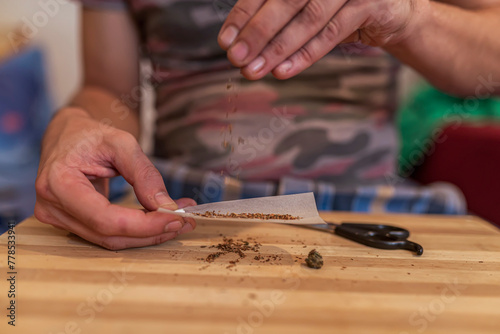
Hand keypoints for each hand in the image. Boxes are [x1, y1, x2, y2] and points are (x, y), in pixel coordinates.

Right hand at [35, 108, 195, 249]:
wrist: (66, 136)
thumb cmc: (90, 135)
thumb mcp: (122, 143)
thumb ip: (144, 174)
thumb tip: (166, 207)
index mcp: (59, 182)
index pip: (105, 218)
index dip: (144, 225)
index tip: (176, 218)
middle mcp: (52, 206)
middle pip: (109, 235)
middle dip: (151, 232)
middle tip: (184, 221)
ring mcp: (57, 218)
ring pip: (109, 241)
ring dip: (147, 235)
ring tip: (177, 220)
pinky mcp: (69, 223)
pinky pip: (105, 235)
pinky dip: (135, 231)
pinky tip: (157, 221)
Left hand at [218, 0, 427, 79]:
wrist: (390, 10)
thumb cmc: (339, 8)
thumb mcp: (307, 6)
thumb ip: (279, 15)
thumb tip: (240, 43)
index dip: (244, 15)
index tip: (226, 40)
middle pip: (284, 1)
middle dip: (257, 33)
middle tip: (236, 58)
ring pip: (307, 19)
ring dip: (278, 48)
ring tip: (255, 70)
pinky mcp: (369, 3)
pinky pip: (331, 33)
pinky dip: (305, 54)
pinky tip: (283, 70)